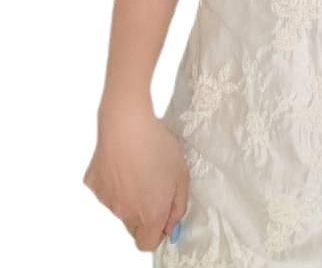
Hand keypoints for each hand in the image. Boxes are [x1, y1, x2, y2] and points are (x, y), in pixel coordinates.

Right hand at [83, 99, 188, 250]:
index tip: (165, 214)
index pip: (147, 243)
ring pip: (120, 206)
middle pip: (134, 227)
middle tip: (154, 185)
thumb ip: (178, 206)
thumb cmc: (158, 146)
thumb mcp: (182, 175)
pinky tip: (123, 159)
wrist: (127, 125)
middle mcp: (125, 212)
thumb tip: (171, 227)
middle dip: (145, 214)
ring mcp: (106, 200)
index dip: (158, 232)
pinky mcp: (93, 184)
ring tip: (139, 165)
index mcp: (149, 214)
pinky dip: (114, 180)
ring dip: (130, 195)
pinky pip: (106, 189)